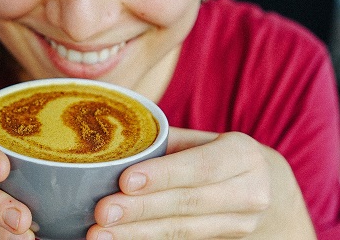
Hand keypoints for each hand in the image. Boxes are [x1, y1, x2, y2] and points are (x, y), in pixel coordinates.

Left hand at [87, 127, 315, 238]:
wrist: (268, 187)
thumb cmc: (223, 156)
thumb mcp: (205, 140)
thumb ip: (167, 142)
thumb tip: (115, 143)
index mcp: (242, 154)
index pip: (200, 166)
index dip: (163, 175)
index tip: (126, 181)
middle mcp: (250, 192)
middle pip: (188, 203)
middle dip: (141, 210)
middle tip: (102, 212)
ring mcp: (242, 224)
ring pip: (183, 230)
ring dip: (138, 234)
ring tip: (101, 234)